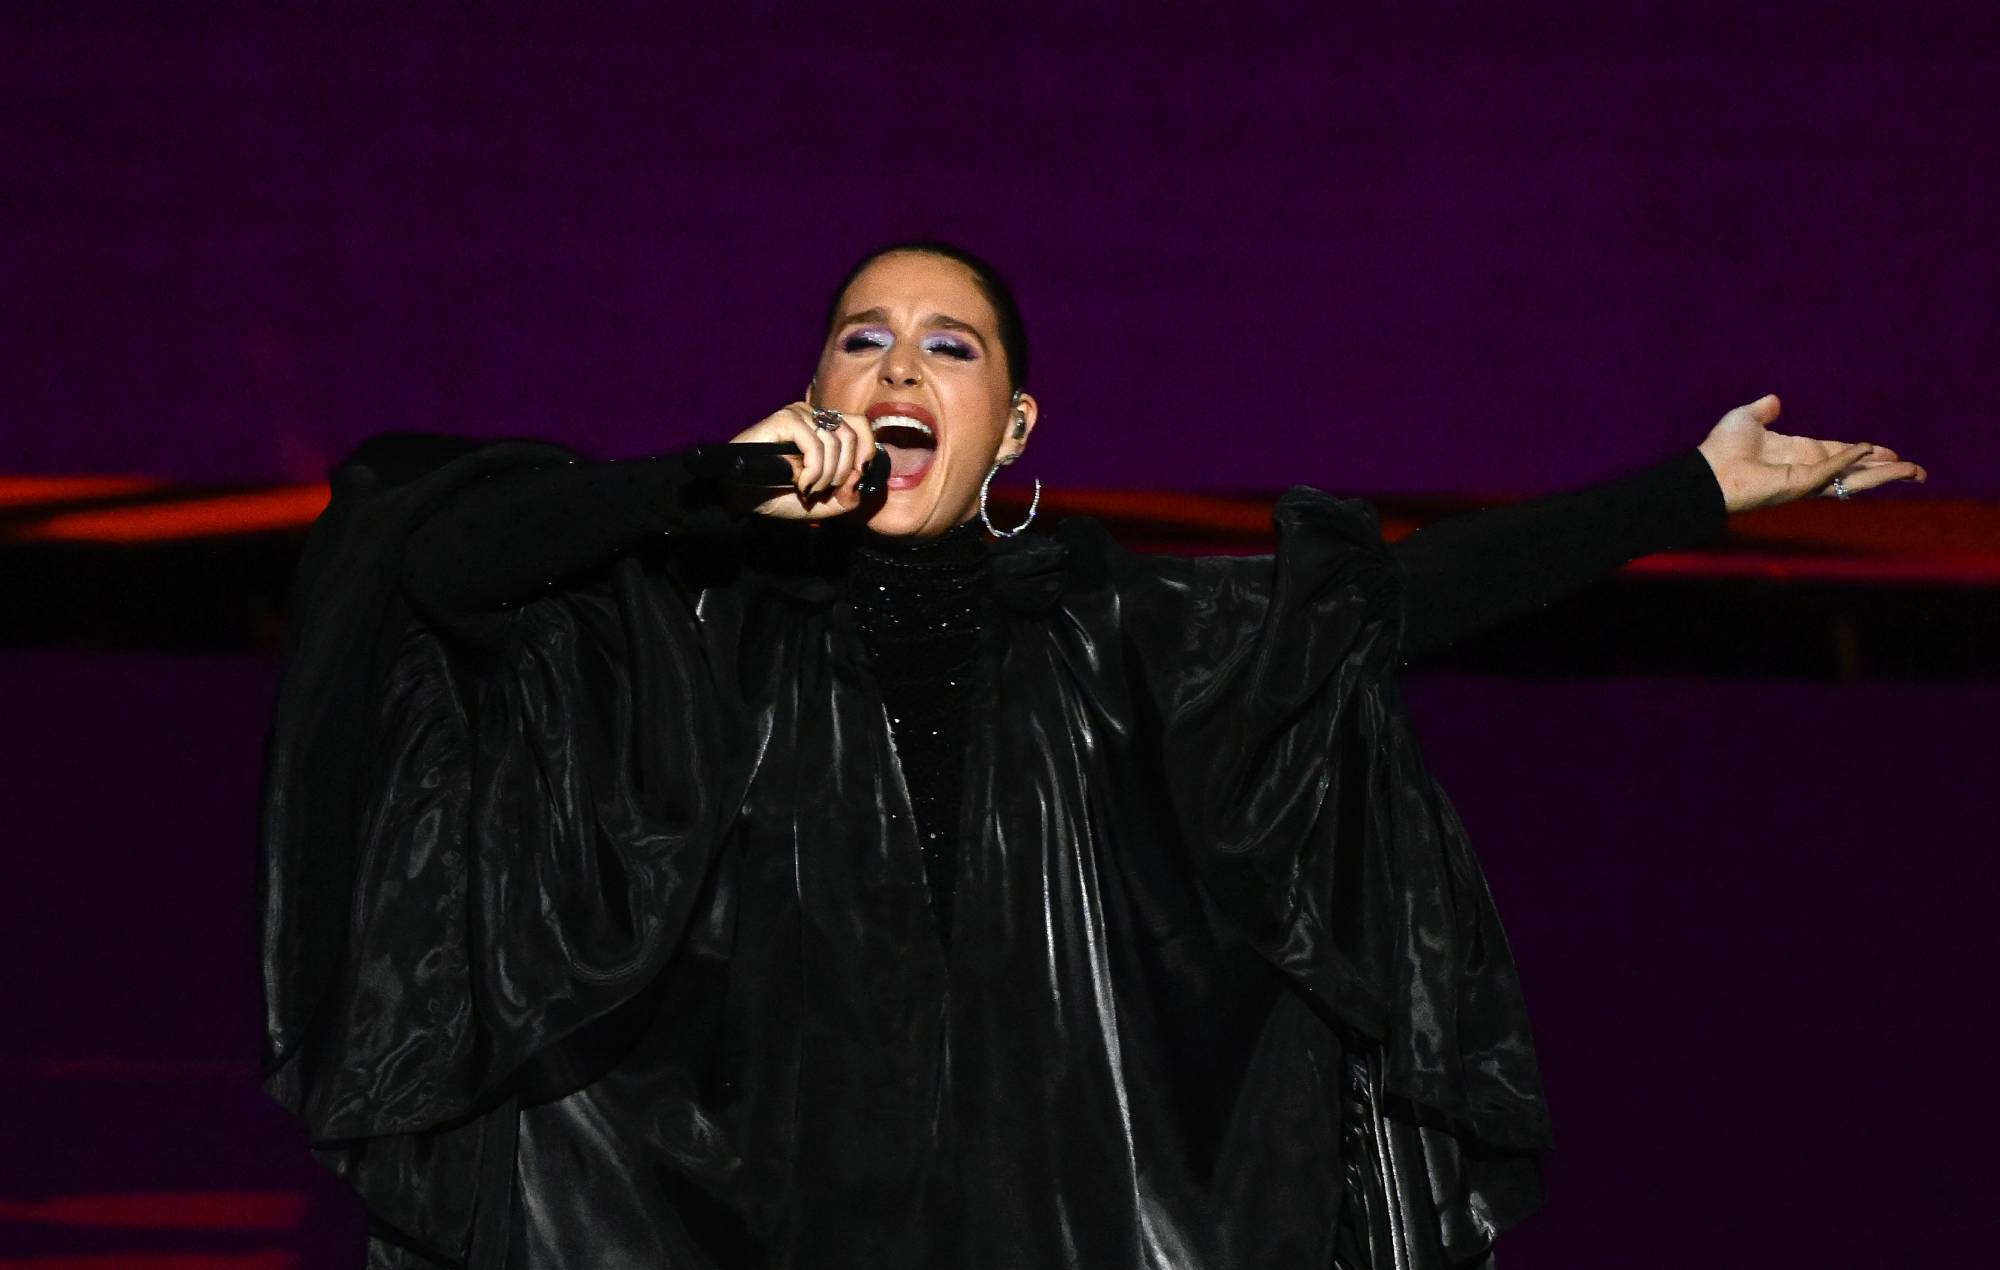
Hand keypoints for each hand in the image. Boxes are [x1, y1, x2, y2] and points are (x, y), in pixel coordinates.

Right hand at [726, 402, 877, 520]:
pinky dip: (813, 470)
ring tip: (808, 489)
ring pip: (834, 441)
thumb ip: (849, 495)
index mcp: (825, 428)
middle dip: (843, 472)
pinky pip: (815, 444)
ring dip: (825, 476)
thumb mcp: (825, 504)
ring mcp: (798, 415)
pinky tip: (800, 483)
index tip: (855, 476)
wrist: (743, 498)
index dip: (865, 451)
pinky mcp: (784, 420)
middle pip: (852, 434)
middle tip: (823, 490)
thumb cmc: (780, 496)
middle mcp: (813, 416)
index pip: (861, 424)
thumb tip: (860, 475)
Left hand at [1696, 393, 1927, 512]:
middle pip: (1856, 471)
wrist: (1704, 471)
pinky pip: (1830, 470)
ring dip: (1884, 475)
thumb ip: (1763, 410)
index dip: (1865, 453)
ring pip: (1853, 479)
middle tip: (1916, 471)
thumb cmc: (1719, 449)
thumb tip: (1774, 401)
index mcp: (1798, 453)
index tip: (1888, 453)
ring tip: (1914, 473)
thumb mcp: (1746, 419)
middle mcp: (1806, 468)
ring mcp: (1805, 480)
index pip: (1840, 454)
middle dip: (1886, 471)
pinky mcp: (1798, 484)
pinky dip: (1849, 459)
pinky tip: (1869, 450)